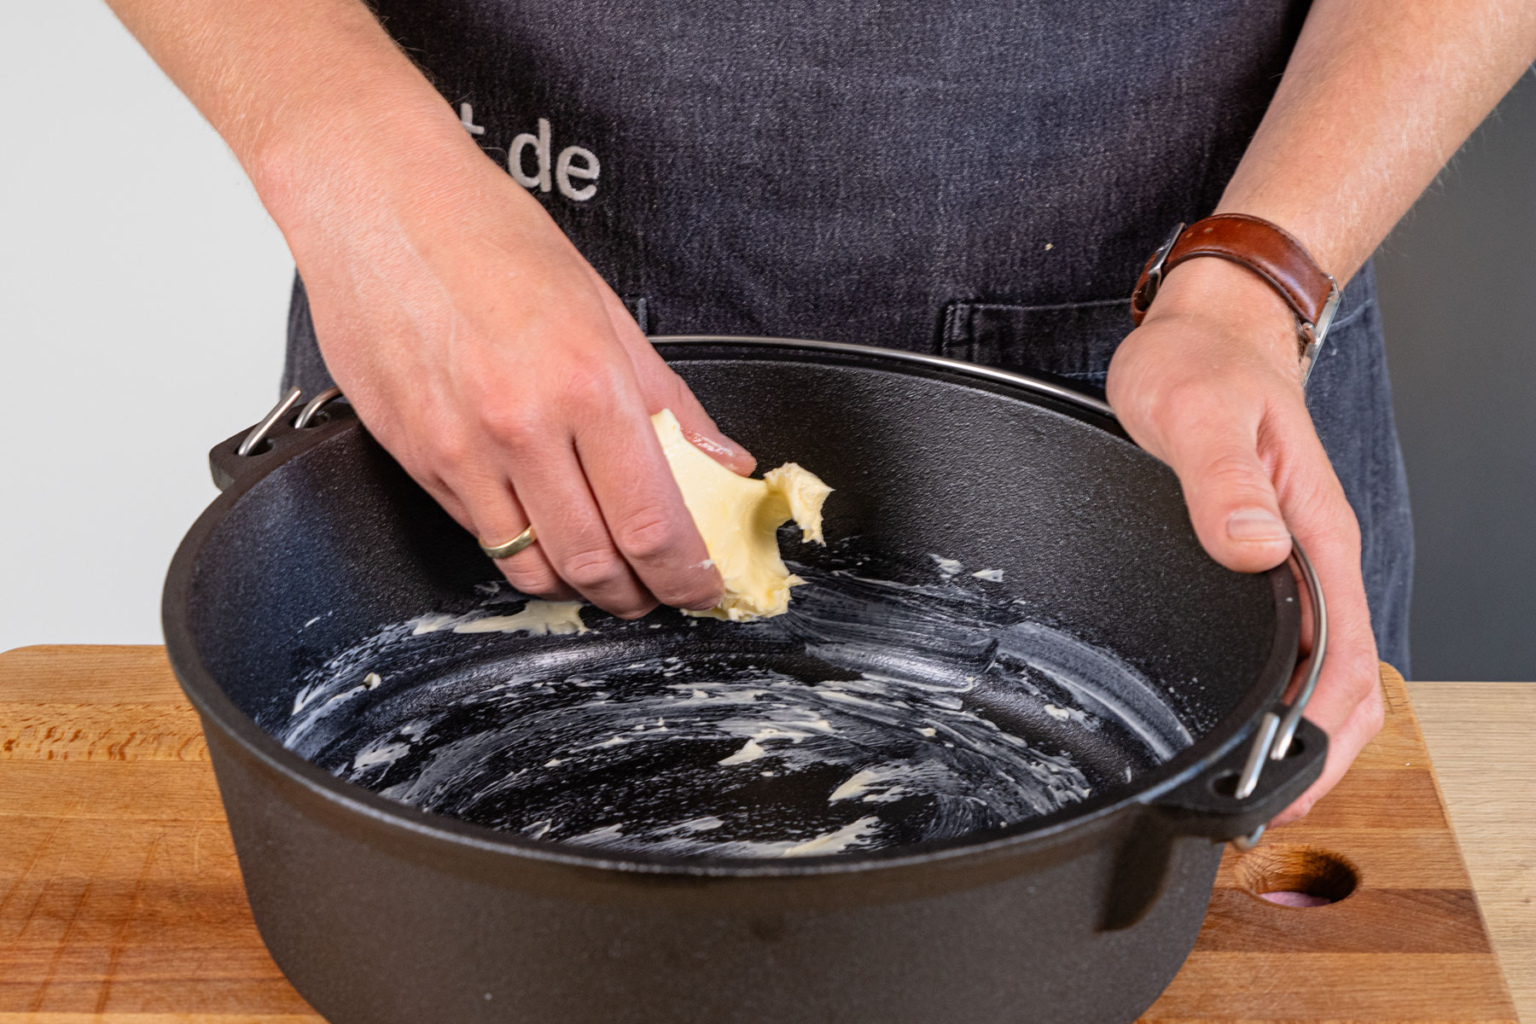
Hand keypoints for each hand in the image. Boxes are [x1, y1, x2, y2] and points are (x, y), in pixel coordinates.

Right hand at [275, 131, 753, 618]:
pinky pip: (480, 535)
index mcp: (584, 383)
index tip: (703, 586)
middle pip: (595, 564)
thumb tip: (722, 461)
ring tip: (608, 572)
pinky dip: (523, 548)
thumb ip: (668, 402)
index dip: (688, 576)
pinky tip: (546, 527)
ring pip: (530, 568)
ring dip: (580, 587)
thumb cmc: (487, 235)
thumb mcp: (604, 309)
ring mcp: (459, 451)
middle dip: (641, 596)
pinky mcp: (414, 460)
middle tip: (662, 590)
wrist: (376, 199)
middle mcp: (519, 427)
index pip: (653, 525)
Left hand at [1106, 258, 1382, 823]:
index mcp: (1314, 532)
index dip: (1320, 734)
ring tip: (1255, 786)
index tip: (1283, 785)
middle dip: (1317, 756)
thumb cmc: (1201, 364)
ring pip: (1322, 668)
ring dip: (1300, 731)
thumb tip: (1255, 549)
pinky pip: (1290, 641)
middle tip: (1264, 812)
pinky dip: (1280, 692)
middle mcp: (1314, 555)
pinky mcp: (1266, 557)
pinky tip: (1247, 717)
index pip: (1345, 658)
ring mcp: (1293, 560)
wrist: (1206, 330)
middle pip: (1346, 682)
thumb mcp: (1197, 414)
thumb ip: (1223, 481)